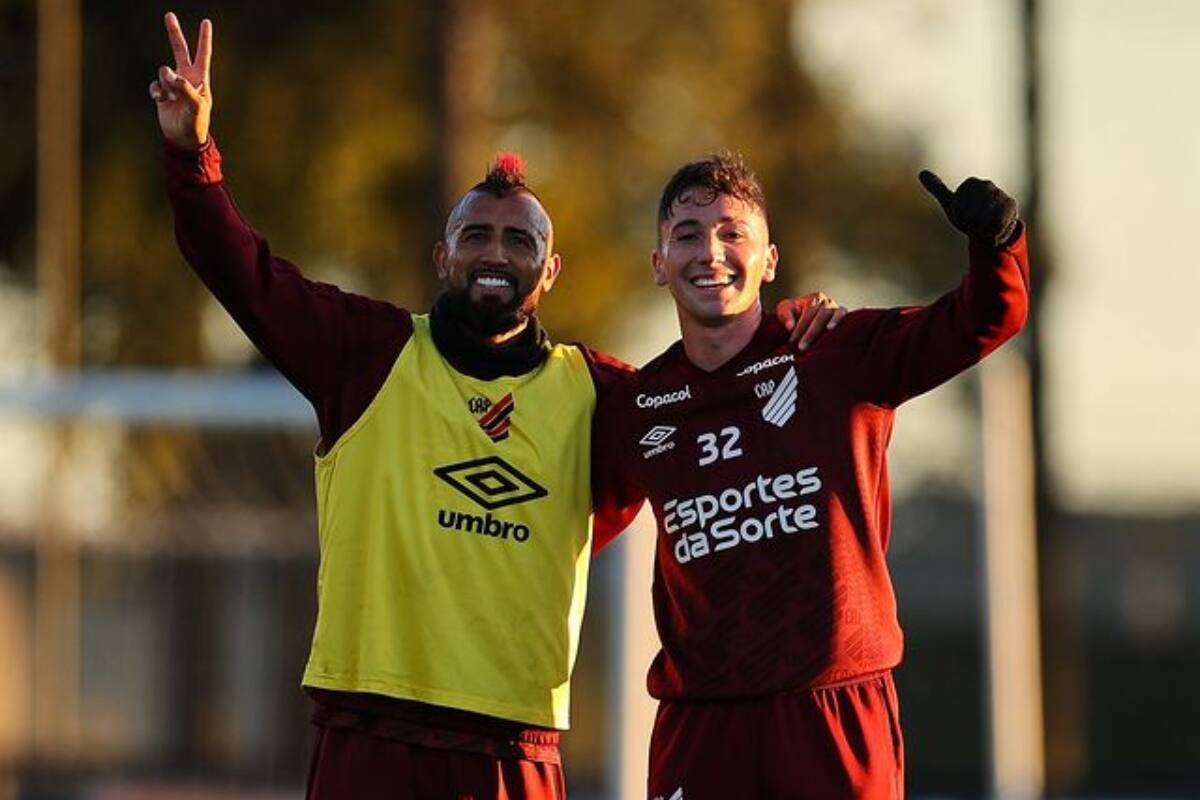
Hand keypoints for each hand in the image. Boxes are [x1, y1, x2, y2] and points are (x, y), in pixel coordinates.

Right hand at [149, 12, 212, 149]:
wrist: (183, 139)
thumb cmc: (196, 123)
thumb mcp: (196, 107)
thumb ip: (186, 89)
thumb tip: (172, 76)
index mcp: (200, 79)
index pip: (203, 55)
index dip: (204, 38)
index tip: (206, 22)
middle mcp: (186, 77)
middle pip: (179, 50)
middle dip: (174, 33)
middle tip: (169, 15)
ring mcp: (173, 84)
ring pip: (163, 72)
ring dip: (165, 84)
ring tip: (171, 97)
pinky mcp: (161, 92)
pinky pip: (155, 85)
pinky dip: (156, 91)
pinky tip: (160, 100)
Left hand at [775, 292, 846, 350]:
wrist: (805, 317)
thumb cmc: (794, 313)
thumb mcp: (785, 310)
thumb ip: (785, 315)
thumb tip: (791, 327)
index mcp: (814, 298)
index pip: (808, 312)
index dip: (800, 327)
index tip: (792, 341)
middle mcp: (827, 302)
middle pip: (820, 315)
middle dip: (810, 333)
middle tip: (801, 347)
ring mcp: (837, 308)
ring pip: (831, 316)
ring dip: (822, 330)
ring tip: (817, 343)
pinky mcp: (844, 316)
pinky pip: (844, 316)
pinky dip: (838, 321)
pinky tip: (831, 330)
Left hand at [919, 170, 1018, 247]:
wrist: (989, 226)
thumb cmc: (967, 214)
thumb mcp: (949, 203)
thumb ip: (937, 188)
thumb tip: (921, 172)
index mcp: (970, 183)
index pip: (959, 207)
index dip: (960, 217)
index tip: (963, 216)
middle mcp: (986, 185)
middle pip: (971, 213)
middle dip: (971, 223)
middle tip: (974, 222)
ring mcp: (1000, 193)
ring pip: (985, 217)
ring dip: (983, 227)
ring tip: (984, 224)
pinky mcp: (1010, 204)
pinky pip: (998, 222)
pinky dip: (994, 229)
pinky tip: (995, 226)